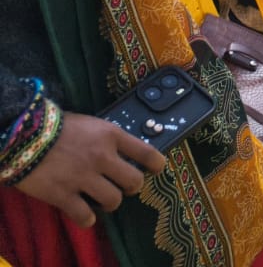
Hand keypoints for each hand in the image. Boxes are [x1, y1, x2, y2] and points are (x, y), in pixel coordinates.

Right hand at [16, 112, 164, 227]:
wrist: (25, 135)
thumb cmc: (59, 126)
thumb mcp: (92, 124)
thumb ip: (108, 138)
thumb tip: (123, 150)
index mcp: (111, 136)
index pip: (147, 152)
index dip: (157, 164)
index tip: (157, 169)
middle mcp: (102, 157)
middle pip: (134, 181)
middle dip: (133, 187)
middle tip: (125, 187)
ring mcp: (83, 177)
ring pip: (114, 200)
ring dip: (111, 203)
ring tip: (103, 200)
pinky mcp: (63, 194)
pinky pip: (85, 216)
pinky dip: (87, 219)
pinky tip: (85, 215)